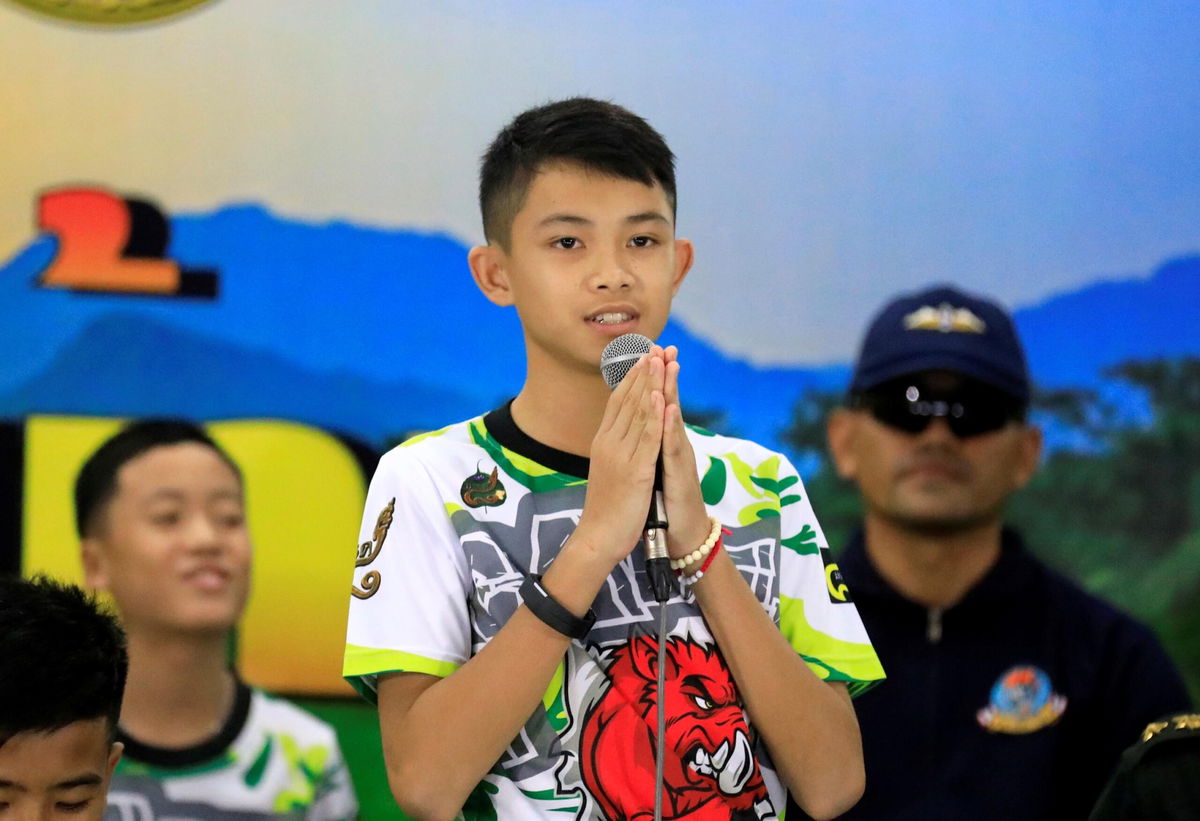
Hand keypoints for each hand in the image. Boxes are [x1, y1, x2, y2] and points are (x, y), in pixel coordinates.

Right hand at [572, 350, 665, 566]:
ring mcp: (621, 456)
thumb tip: (619, 431)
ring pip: (638, 413)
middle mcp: (609, 443)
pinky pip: (647, 439)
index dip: (632, 376)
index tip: (644, 354)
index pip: (618, 400)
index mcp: (603, 441)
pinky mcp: (635, 471)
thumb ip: (615, 447)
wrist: (598, 537)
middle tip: (656, 346)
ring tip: (660, 360)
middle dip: (644, 371)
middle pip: (628, 400)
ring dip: (651, 384)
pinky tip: (662, 398)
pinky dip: (655, 416)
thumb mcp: (608, 469)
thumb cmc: (606, 507)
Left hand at [660, 346, 711, 557]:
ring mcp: (679, 458)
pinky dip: (671, 426)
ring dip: (672, 391)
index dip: (656, 379)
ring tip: (669, 365)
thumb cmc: (666, 500)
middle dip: (667, 374)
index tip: (651, 352)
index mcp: (664, 442)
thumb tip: (642, 426)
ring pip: (674, 419)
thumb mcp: (653, 466)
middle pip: (670, 404)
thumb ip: (651, 444)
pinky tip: (670, 409)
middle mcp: (675, 444)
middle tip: (666, 346)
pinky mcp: (680, 475)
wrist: (682, 533)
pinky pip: (674, 447)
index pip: (659, 404)